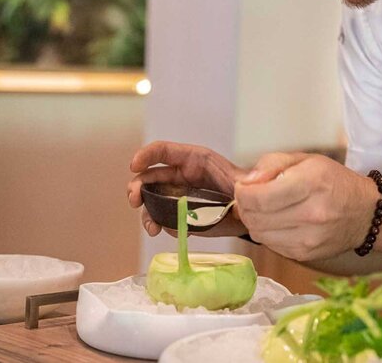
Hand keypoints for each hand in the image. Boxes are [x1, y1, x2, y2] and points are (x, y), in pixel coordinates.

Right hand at [127, 141, 247, 236]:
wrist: (247, 212)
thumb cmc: (244, 190)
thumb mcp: (243, 182)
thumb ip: (242, 182)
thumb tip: (244, 186)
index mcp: (194, 159)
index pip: (164, 151)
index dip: (146, 155)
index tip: (134, 166)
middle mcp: (180, 175)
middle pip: (149, 176)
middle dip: (136, 187)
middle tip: (134, 201)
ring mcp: (176, 194)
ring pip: (151, 200)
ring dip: (146, 213)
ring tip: (152, 229)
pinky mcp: (178, 212)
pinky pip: (162, 217)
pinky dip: (160, 225)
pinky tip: (170, 232)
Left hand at [235, 153, 376, 260]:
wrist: (366, 213)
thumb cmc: (333, 182)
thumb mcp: (305, 160)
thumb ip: (271, 164)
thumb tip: (245, 182)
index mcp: (311, 183)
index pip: (259, 197)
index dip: (242, 193)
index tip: (243, 187)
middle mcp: (311, 213)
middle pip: (255, 218)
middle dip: (244, 206)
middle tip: (250, 197)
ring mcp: (309, 238)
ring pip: (259, 234)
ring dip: (253, 221)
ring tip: (263, 209)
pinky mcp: (305, 254)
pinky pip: (270, 246)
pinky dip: (266, 233)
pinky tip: (277, 222)